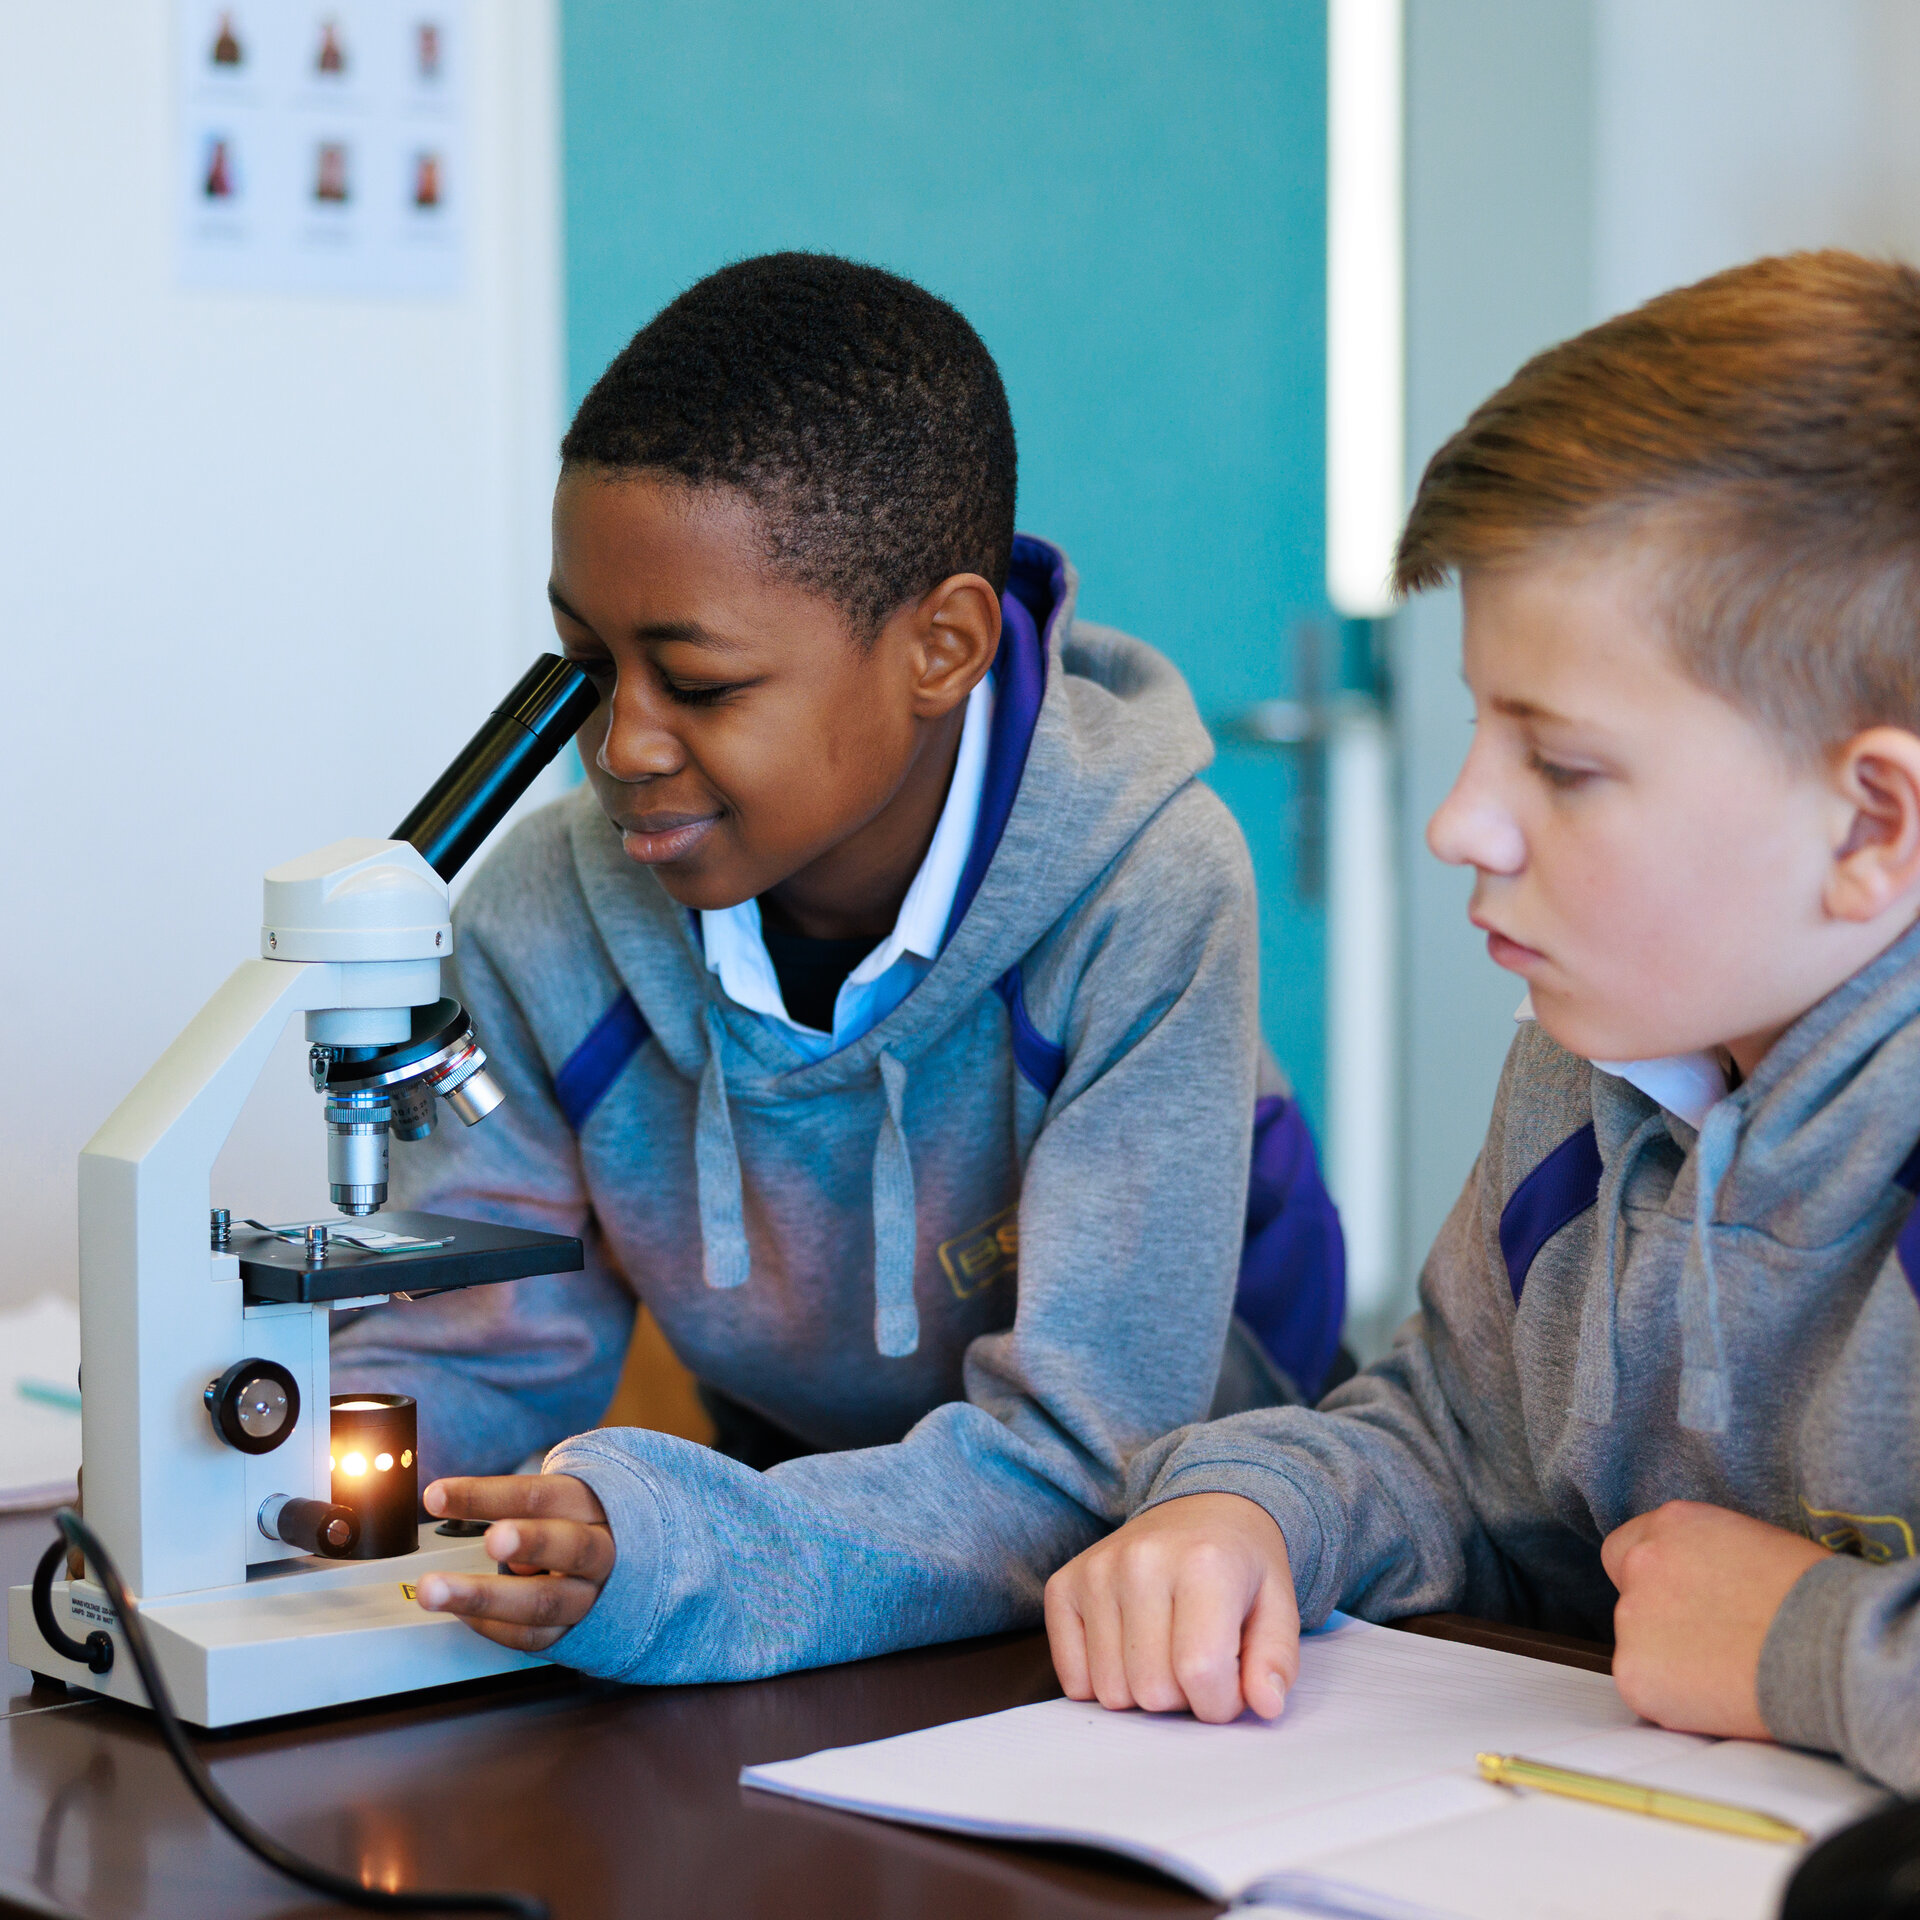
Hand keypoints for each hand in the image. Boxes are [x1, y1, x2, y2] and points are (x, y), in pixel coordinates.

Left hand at [415, 1474, 614, 1652]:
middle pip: (569, 1546)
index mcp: (596, 1507)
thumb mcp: (568, 1503)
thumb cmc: (583, 1525)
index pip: (541, 1495)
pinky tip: (459, 1612)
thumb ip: (533, 1513)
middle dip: (528, 1542)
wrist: (638, 1567)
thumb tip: (502, 1541)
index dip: (487, 1495)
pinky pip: (531, 1637)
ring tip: (433, 1591)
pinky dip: (491, 1626)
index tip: (435, 1496)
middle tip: (488, 1541)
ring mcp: (592, 1598)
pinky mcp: (576, 1635)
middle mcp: (603, 1553)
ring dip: (485, 1597)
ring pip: (544, 1601)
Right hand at [1044, 1493, 1299, 1722]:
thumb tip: (1264, 1706)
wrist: (1201, 1508)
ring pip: (1111, 1691)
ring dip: (1143, 1692)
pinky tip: (1129, 1647)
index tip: (1232, 1685)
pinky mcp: (1064, 1585)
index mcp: (1204, 1563)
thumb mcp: (1278, 1606)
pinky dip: (1103, 1680)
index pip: (1201, 1673)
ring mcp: (1096, 1571)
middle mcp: (1141, 1561)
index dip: (1221, 1703)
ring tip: (1166, 1652)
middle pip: (1152, 1690)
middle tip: (1197, 1661)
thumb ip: (1276, 1660)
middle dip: (1183, 1698)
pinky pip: (1074, 1679)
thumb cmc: (1241, 1566)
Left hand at [1601, 1500, 1828, 1737]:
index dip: (1654, 1582)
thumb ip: (1703, 1557)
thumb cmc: (1816, 1599)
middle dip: (1661, 1620)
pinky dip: (1675, 1699)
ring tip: (1730, 1670)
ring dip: (1671, 1660)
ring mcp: (1632, 1618)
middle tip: (1711, 1644)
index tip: (1684, 1604)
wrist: (1835, 1650)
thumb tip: (1697, 1583)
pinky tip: (1719, 1696)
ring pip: (1639, 1646)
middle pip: (1630, 1598)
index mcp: (1671, 1523)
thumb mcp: (1751, 1545)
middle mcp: (1640, 1563)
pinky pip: (1646, 1690)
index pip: (1626, 1550)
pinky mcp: (1636, 1674)